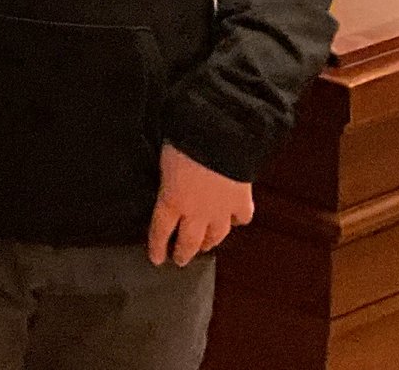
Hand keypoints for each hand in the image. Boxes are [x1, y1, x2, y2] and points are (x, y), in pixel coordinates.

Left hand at [148, 145, 255, 265]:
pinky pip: (241, 218)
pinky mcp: (242, 202)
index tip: (157, 260)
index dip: (158, 247)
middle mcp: (196, 212)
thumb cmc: (184, 140)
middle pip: (189, 241)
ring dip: (210, 242)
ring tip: (206, 245)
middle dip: (183, 253)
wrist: (219, 138)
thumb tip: (163, 182)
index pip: (160, 231)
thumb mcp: (162, 160)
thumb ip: (163, 179)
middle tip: (180, 261)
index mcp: (171, 200)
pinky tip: (235, 220)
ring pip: (216, 235)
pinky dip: (237, 220)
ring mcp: (221, 210)